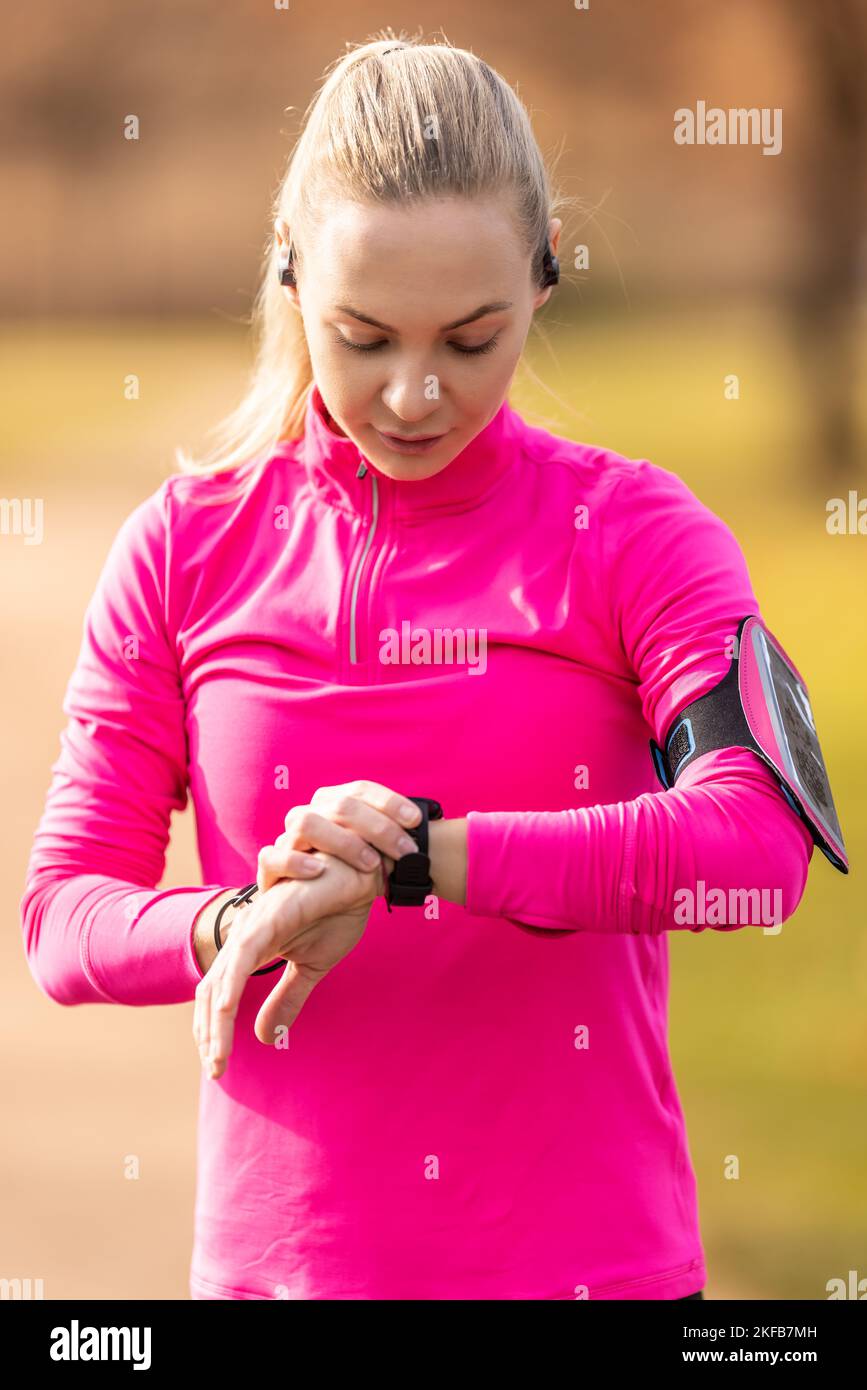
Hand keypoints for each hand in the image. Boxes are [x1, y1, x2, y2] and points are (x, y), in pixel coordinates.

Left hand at [193, 850, 385, 1079]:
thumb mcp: (311, 968)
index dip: (213, 1032)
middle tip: (215, 1070)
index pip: (218, 997)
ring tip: (217, 1056)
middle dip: (208, 1034)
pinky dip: (231, 983)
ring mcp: (254, 926)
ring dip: (215, 1021)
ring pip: (221, 980)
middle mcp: (245, 937)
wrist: (361, 877)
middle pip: (211, 993)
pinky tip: (226, 1010)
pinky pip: (243, 954)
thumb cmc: (336, 911)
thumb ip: (286, 999)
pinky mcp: (270, 916)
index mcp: (252, 950)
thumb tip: (264, 1038)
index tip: (218, 1067)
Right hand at [256, 780, 422, 891]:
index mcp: (333, 806)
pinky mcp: (268, 870)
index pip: (360, 789)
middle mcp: (309, 816)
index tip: (416, 821)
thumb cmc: (347, 883)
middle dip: (378, 826)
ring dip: (343, 841)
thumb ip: (387, 845)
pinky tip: (320, 871)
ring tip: (370, 863)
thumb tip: (419, 836)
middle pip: (341, 805)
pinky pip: (272, 856)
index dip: (389, 802)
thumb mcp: (371, 861)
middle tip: (405, 851)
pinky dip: (296, 861)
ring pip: (306, 822)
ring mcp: (286, 841)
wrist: (309, 919)